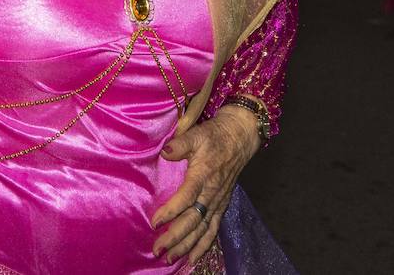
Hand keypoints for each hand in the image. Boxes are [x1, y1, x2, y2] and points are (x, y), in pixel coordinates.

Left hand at [151, 105, 260, 263]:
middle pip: (193, 221)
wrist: (239, 138)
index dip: (170, 212)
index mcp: (203, 176)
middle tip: (157, 250)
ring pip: (202, 230)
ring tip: (171, 259)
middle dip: (175, 237)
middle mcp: (211, 193)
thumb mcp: (196, 134)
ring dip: (187, 246)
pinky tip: (193, 258)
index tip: (154, 223)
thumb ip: (180, 144)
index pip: (186, 198)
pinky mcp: (222, 205)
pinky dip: (204, 245)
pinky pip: (213, 230)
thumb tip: (165, 152)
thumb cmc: (214, 136)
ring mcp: (218, 202)